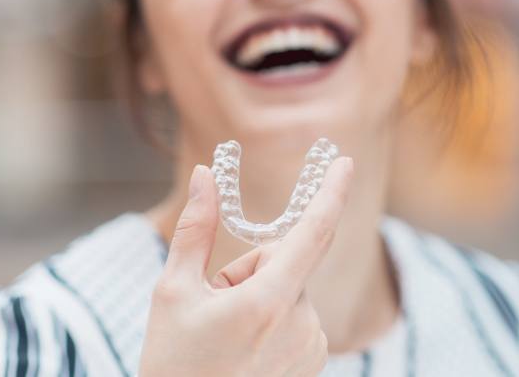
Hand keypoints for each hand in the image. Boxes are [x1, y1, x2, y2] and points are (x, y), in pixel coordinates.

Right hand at [138, 156, 353, 376]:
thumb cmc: (173, 362)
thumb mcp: (173, 291)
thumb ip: (196, 228)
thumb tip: (206, 175)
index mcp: (267, 302)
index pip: (311, 233)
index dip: (330, 193)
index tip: (345, 162)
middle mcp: (300, 325)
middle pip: (284, 260)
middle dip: (251, 266)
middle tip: (214, 301)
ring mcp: (311, 347)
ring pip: (289, 288)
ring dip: (261, 295)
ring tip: (227, 331)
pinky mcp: (313, 362)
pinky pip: (297, 314)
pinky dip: (273, 318)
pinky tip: (244, 346)